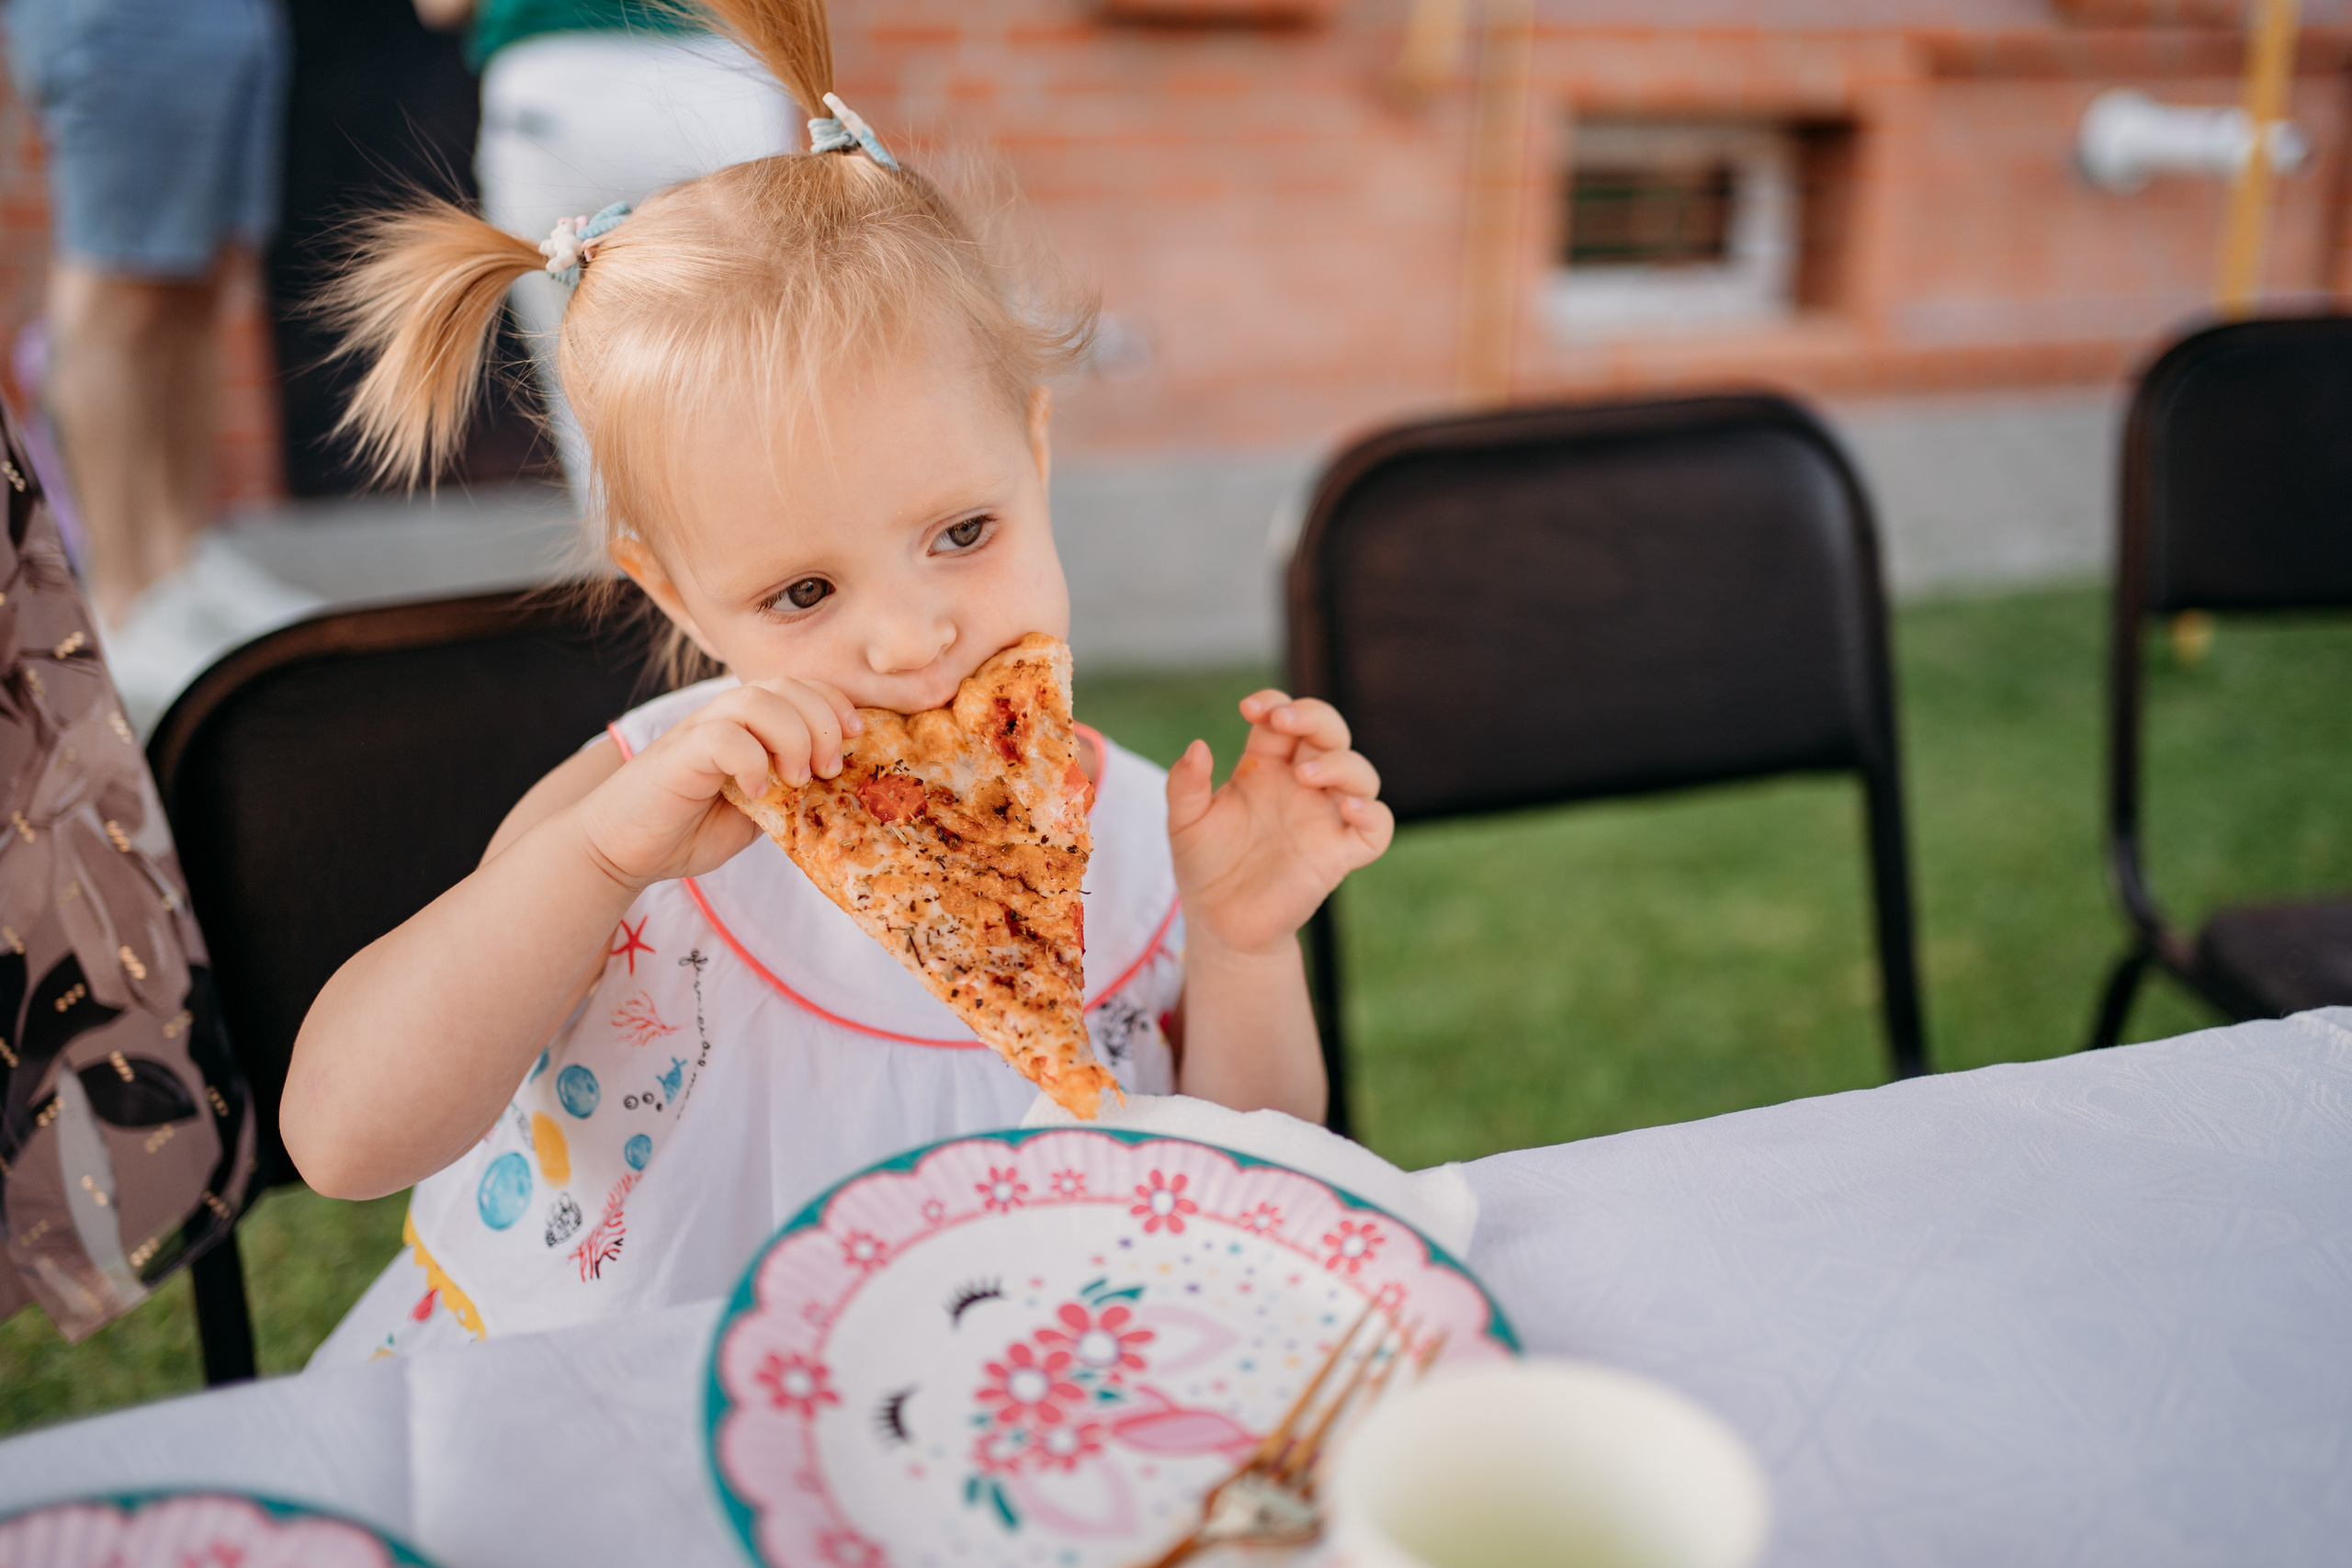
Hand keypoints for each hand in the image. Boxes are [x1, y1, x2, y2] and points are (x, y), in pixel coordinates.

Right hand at [569, 677, 861, 887]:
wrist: (622, 849)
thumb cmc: (688, 828)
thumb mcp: (758, 812)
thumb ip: (790, 790)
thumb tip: (840, 787)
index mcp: (747, 724)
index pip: (800, 686)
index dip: (835, 702)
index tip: (856, 738)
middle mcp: (724, 717)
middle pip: (785, 685)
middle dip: (822, 721)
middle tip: (827, 769)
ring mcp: (699, 731)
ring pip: (755, 700)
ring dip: (791, 737)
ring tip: (794, 779)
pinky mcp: (677, 755)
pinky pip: (721, 736)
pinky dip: (749, 761)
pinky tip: (755, 792)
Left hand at [1166, 691, 1393, 956]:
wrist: (1218, 924)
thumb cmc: (1204, 867)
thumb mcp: (1184, 822)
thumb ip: (1185, 784)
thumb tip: (1197, 746)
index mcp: (1266, 768)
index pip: (1285, 720)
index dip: (1275, 703)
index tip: (1249, 708)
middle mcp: (1301, 786)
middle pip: (1329, 733)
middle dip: (1313, 716)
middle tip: (1282, 721)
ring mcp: (1324, 818)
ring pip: (1360, 773)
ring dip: (1340, 763)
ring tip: (1304, 774)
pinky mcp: (1339, 854)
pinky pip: (1377, 827)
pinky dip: (1371, 812)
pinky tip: (1346, 807)